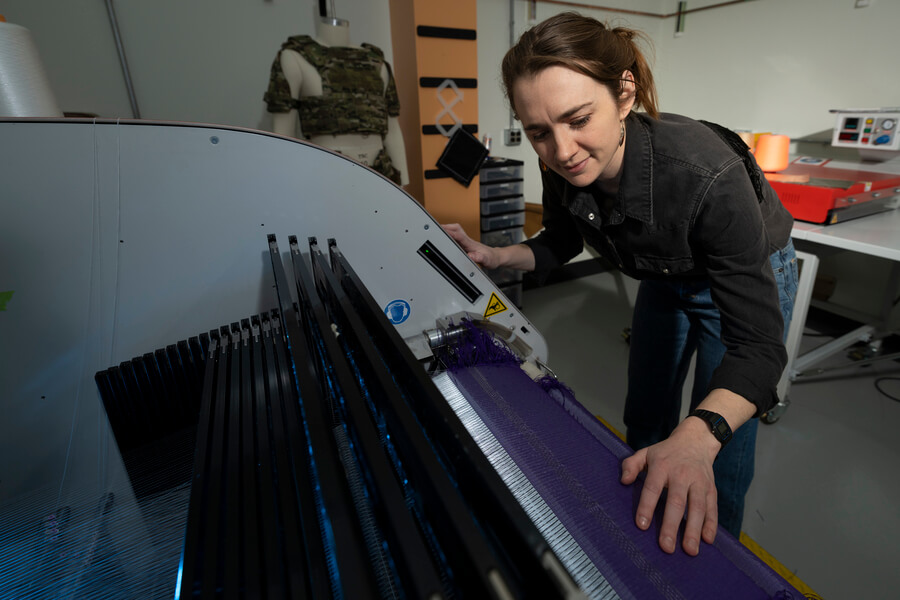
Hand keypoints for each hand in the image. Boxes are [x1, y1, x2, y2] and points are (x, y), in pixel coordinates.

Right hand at [441, 223, 501, 268]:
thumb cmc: (492, 259)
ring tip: (436, 230)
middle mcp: (468, 241)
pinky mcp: (465, 244)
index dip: (450, 233)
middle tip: (435, 227)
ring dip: (446, 228)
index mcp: (471, 244)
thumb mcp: (487, 261)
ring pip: (455, 230)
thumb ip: (480, 258)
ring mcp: (466, 242)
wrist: (496, 257)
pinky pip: (455, 236)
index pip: (459, 236)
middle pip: (455, 228)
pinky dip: (449, 234)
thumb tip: (471, 256)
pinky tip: (444, 236)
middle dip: (446, 227)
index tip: (441, 231)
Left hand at [620, 419, 719, 555]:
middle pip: (677, 502)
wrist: (695, 441)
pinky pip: (712, 507)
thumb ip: (631, 465)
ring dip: (694, 530)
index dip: (647, 506)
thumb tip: (623, 481)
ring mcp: (699, 482)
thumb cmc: (666, 452)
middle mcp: (681, 475)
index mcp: (662, 467)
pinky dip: (711, 524)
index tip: (642, 525)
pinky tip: (707, 540)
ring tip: (690, 550)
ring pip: (697, 507)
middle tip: (666, 547)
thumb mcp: (645, 453)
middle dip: (671, 526)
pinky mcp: (711, 488)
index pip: (652, 488)